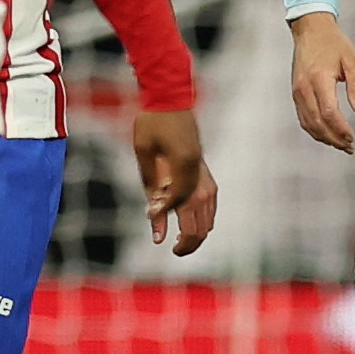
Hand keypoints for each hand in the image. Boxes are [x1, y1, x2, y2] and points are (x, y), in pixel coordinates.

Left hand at [133, 109, 211, 251]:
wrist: (171, 103)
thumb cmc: (153, 125)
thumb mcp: (144, 154)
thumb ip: (151, 188)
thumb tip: (153, 215)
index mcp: (186, 169)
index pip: (176, 206)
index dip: (162, 219)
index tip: (153, 228)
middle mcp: (201, 178)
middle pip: (199, 222)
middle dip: (187, 242)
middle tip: (173, 250)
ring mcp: (207, 179)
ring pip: (208, 219)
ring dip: (196, 235)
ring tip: (180, 245)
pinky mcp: (207, 178)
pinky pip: (210, 208)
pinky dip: (202, 221)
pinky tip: (189, 226)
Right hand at [290, 10, 354, 152]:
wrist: (310, 29)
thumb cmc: (334, 43)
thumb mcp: (352, 60)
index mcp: (319, 79)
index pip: (328, 112)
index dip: (340, 129)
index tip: (353, 138)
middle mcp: (304, 88)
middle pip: (317, 123)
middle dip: (333, 139)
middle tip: (349, 148)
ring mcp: (297, 91)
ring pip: (308, 123)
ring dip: (324, 137)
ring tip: (341, 145)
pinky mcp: (296, 92)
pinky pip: (303, 117)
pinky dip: (314, 129)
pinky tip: (327, 134)